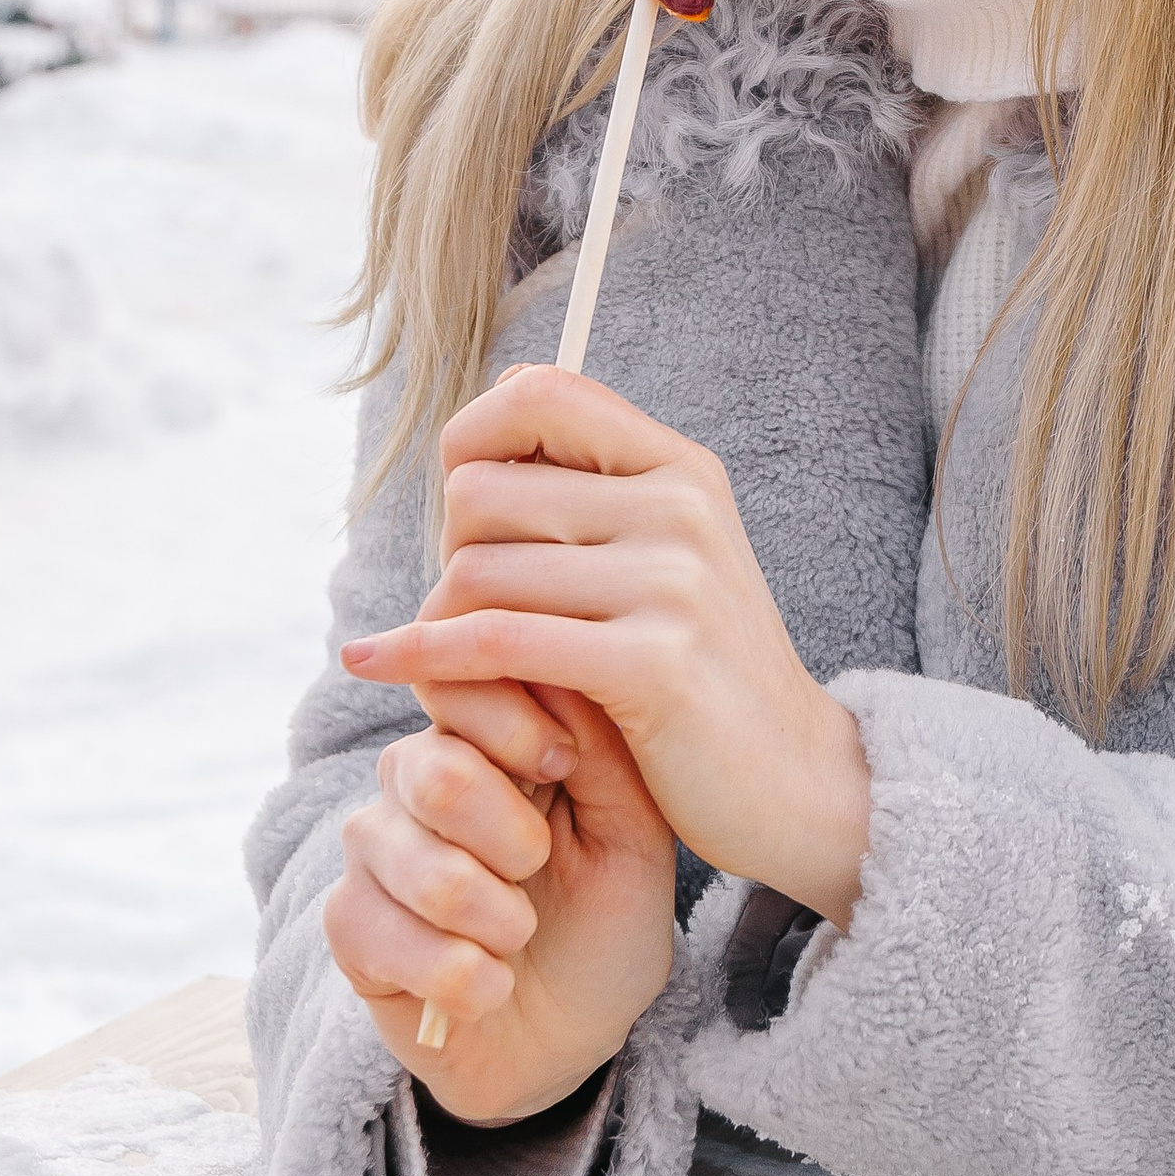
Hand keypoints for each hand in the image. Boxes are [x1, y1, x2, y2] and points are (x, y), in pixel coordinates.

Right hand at [323, 686, 678, 1124]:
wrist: (576, 1035)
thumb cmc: (605, 920)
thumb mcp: (633, 832)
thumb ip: (599, 747)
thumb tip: (555, 659)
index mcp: (482, 740)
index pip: (457, 682)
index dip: (514, 728)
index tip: (564, 770)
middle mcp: (412, 781)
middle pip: (433, 772)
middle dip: (515, 838)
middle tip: (542, 867)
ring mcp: (373, 852)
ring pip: (424, 868)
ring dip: (500, 922)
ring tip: (521, 936)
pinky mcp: (347, 925)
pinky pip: (393, 940)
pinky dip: (467, 977)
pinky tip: (490, 985)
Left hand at [338, 366, 872, 927]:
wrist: (795, 781)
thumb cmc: (703, 676)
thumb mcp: (666, 560)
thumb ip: (591, 495)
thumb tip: (484, 422)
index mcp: (681, 469)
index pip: (539, 393)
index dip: (473, 439)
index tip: (466, 511)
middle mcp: (680, 508)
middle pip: (481, 492)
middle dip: (452, 555)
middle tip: (481, 617)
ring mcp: (673, 583)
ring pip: (474, 570)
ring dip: (442, 624)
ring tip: (471, 668)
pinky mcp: (653, 664)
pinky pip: (494, 643)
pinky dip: (423, 657)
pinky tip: (378, 664)